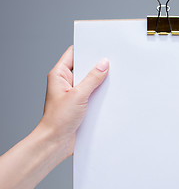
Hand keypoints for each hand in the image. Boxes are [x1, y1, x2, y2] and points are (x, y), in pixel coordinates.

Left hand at [0, 46, 108, 188]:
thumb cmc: (58, 119)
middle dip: (98, 66)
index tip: (101, 46)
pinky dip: (101, 94)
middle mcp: (66, 83)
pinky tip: (110, 94)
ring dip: (100, 82)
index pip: (73, 54)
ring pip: (90, 82)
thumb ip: (92, 79)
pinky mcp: (81, 105)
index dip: (87, 48)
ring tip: (113, 79)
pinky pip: (93, 94)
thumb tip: (103, 64)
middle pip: (84, 67)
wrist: (56, 142)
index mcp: (59, 75)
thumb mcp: (78, 95)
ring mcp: (74, 94)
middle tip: (112, 63)